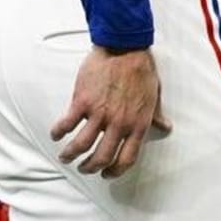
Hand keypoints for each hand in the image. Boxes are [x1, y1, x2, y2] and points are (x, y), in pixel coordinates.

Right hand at [50, 46, 172, 178]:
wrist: (124, 46)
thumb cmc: (141, 69)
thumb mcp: (154, 95)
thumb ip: (156, 115)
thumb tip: (164, 126)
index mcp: (137, 124)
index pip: (126, 159)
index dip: (115, 171)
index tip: (107, 174)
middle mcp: (118, 124)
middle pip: (101, 158)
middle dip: (90, 168)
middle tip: (84, 168)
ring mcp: (99, 114)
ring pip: (81, 145)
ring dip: (70, 154)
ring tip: (65, 156)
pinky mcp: (82, 101)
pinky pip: (67, 123)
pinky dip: (59, 132)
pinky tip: (56, 134)